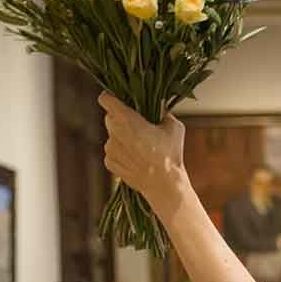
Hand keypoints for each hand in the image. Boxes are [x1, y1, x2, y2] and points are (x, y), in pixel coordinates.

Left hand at [98, 93, 187, 214]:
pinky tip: (137, 159)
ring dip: (122, 137)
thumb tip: (158, 107)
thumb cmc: (170, 154)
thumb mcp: (174, 127)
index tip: (117, 99)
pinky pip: (113, 151)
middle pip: (110, 117)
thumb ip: (163, 113)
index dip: (111, 97)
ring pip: (112, 136)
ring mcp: (110, 149)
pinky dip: (122, 152)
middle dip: (121, 119)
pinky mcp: (109, 162)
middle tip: (139, 126)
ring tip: (141, 147)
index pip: (106, 99)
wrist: (164, 184)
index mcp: (127, 119)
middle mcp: (114, 132)